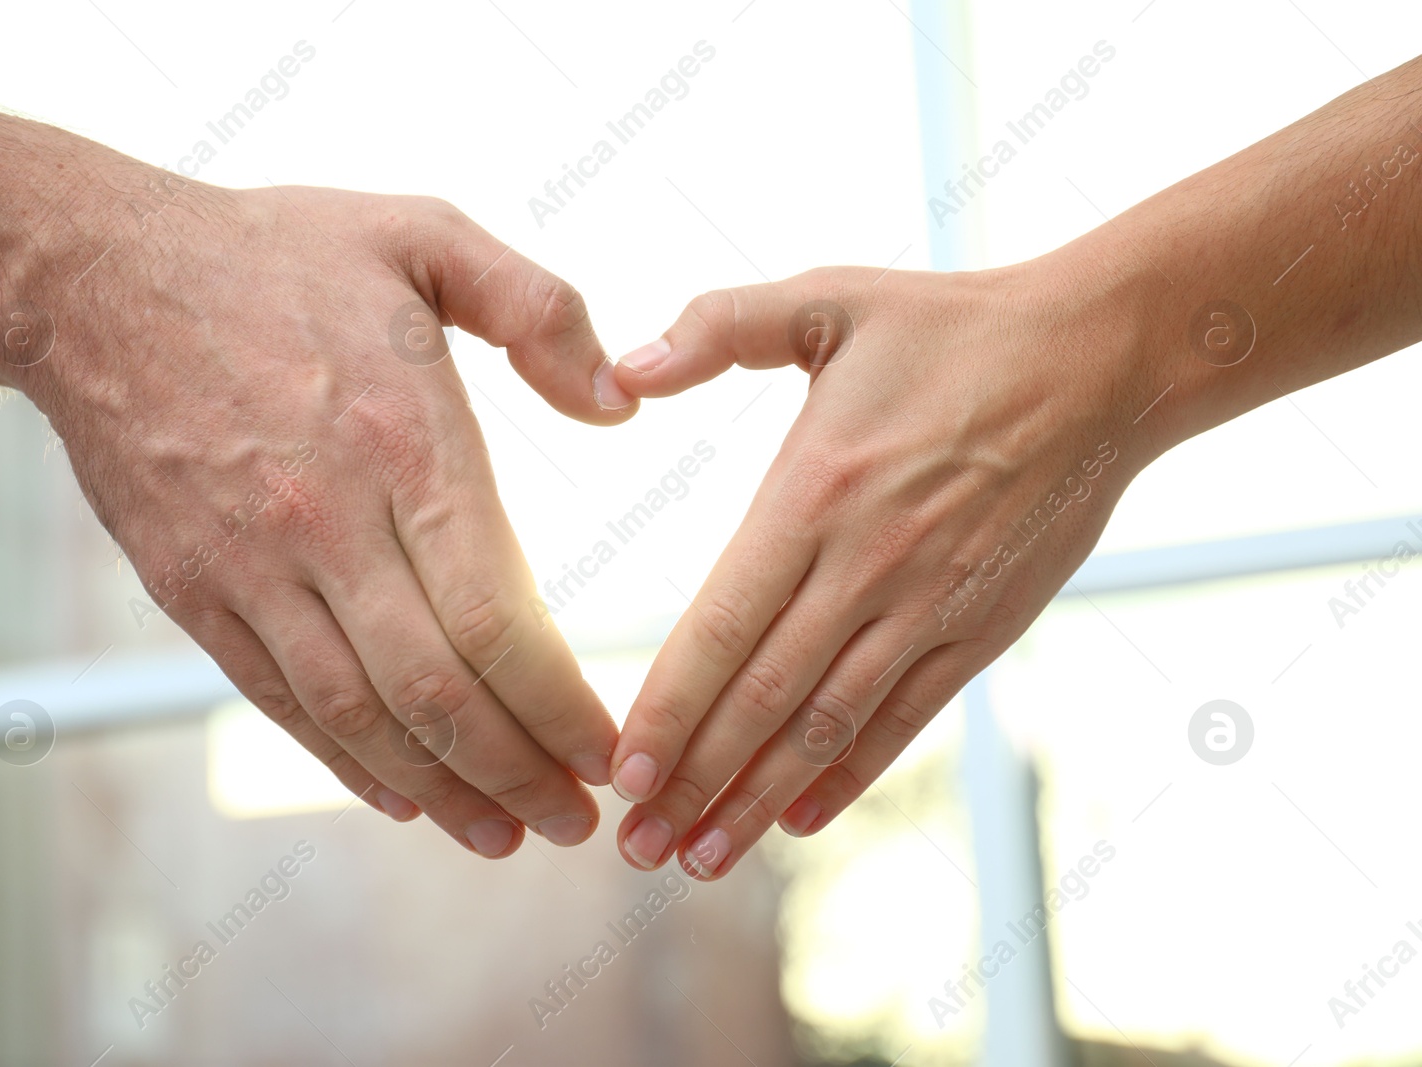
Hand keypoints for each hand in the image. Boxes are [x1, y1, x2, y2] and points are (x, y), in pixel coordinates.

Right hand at [30, 183, 636, 857]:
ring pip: (362, 717)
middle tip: (579, 822)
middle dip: (521, 774)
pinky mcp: (194, 593)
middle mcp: (330, 524)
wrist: (94, 279)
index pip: (501, 621)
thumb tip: (623, 403)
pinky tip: (401, 797)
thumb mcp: (426, 235)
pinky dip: (346, 762)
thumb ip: (541, 309)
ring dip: (443, 792)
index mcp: (406, 443)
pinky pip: (280, 701)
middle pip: (440, 695)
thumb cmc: (275, 254)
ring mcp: (252, 569)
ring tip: (507, 834)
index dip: (562, 707)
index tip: (611, 752)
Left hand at [604, 258, 1147, 877]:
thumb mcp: (827, 299)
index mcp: (814, 495)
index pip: (721, 625)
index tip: (621, 773)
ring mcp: (929, 607)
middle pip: (763, 699)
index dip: (669, 709)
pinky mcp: (979, 628)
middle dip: (694, 781)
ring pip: (828, 726)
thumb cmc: (952, 325)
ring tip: (702, 859)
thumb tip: (623, 366)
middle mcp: (867, 568)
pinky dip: (850, 774)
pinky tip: (801, 817)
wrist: (1102, 359)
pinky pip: (904, 718)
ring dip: (760, 799)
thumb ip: (717, 326)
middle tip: (637, 848)